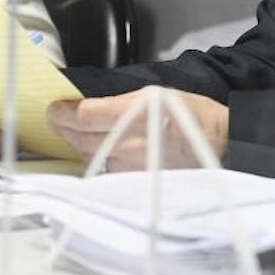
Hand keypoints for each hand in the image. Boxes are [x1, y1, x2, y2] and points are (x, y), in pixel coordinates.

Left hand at [46, 87, 228, 171]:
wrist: (221, 144)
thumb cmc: (191, 114)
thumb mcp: (155, 93)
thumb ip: (118, 102)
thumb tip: (85, 108)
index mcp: (137, 113)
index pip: (84, 117)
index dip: (62, 113)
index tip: (53, 109)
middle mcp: (132, 142)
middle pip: (80, 138)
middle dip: (64, 128)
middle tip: (57, 119)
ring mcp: (133, 166)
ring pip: (89, 155)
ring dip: (77, 144)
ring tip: (72, 132)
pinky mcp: (136, 182)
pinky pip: (105, 169)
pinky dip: (95, 159)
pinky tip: (95, 149)